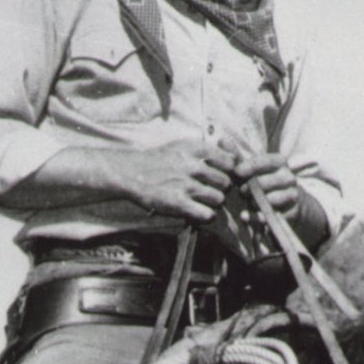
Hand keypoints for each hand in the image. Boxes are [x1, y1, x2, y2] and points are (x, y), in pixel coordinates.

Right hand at [111, 137, 235, 222]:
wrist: (131, 172)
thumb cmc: (159, 161)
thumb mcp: (182, 146)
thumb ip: (206, 151)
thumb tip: (233, 158)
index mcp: (195, 149)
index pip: (230, 162)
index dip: (229, 172)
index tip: (220, 176)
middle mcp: (193, 166)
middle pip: (226, 182)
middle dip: (221, 189)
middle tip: (210, 191)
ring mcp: (186, 185)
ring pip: (219, 199)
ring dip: (213, 203)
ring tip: (202, 202)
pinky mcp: (179, 204)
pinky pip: (208, 215)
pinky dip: (206, 216)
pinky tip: (198, 213)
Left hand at [235, 152, 325, 246]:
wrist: (291, 204)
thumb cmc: (267, 182)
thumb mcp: (254, 169)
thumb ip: (238, 156)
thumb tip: (222, 139)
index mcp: (280, 162)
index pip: (263, 162)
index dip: (249, 167)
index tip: (237, 172)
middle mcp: (288, 176)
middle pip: (264, 182)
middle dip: (249, 188)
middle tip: (241, 192)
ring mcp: (292, 194)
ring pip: (268, 199)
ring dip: (254, 202)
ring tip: (249, 202)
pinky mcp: (292, 211)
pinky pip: (272, 214)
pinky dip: (259, 216)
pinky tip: (251, 215)